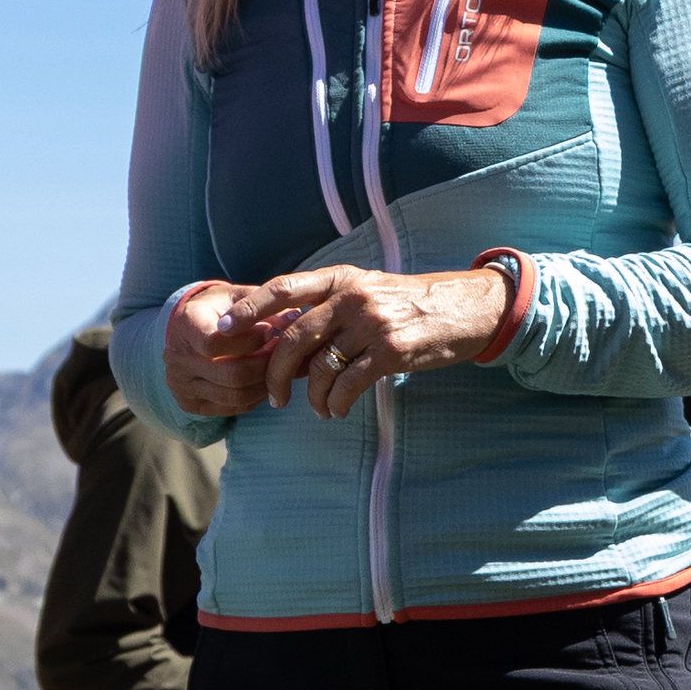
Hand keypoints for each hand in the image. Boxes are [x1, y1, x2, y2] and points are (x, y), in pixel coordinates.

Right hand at [161, 279, 280, 420]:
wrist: (189, 330)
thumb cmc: (220, 309)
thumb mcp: (236, 296)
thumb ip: (263, 304)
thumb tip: (296, 317)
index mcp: (186, 324)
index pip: (215, 343)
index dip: (249, 341)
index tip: (270, 332)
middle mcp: (178, 357)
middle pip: (231, 374)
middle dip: (265, 366)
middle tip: (284, 355)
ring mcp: (181, 384)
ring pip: (235, 395)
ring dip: (264, 383)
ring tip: (278, 368)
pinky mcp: (190, 403)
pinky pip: (232, 407)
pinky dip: (255, 397)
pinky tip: (264, 381)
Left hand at [242, 263, 521, 418]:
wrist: (468, 308)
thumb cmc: (412, 304)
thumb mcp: (369, 290)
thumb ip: (330, 308)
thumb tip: (286, 340)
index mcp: (342, 279)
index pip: (284, 289)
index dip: (249, 309)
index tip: (222, 330)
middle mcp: (354, 297)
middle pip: (294, 338)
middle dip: (276, 373)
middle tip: (274, 398)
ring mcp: (373, 323)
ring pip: (321, 367)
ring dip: (313, 397)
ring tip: (319, 409)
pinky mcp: (393, 351)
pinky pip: (349, 385)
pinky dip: (336, 403)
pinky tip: (336, 411)